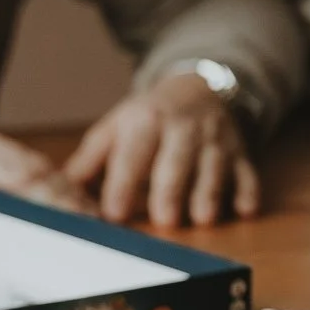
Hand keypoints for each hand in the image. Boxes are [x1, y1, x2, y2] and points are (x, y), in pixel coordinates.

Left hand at [64, 73, 259, 228]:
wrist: (199, 89)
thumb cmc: (150, 118)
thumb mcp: (117, 128)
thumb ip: (91, 161)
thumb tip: (62, 191)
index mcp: (146, 121)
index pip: (133, 154)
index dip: (123, 184)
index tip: (114, 212)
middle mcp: (183, 128)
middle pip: (176, 160)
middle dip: (171, 190)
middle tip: (164, 220)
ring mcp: (214, 141)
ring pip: (213, 167)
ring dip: (209, 192)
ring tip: (202, 218)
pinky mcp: (239, 153)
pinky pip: (247, 172)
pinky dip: (247, 191)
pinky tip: (245, 209)